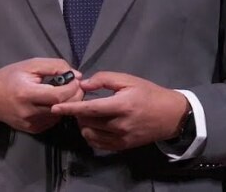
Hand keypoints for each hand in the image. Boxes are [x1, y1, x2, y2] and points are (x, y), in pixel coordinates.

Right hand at [0, 58, 82, 133]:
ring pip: (60, 115)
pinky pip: (53, 121)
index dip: (72, 87)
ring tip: (62, 91)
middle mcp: (29, 113)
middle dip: (75, 95)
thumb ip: (54, 66)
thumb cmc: (9, 77)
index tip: (75, 79)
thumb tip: (76, 75)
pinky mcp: (33, 130)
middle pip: (62, 107)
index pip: (58, 95)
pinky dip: (58, 110)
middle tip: (75, 85)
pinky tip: (52, 102)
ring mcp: (31, 124)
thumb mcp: (30, 65)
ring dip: (67, 103)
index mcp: (26, 94)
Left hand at [49, 71, 188, 151]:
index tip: (55, 108)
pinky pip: (98, 144)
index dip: (70, 108)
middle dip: (78, 112)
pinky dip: (91, 134)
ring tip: (88, 114)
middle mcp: (120, 125)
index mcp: (122, 105)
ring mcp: (121, 138)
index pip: (90, 108)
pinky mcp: (122, 147)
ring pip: (90, 134)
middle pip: (87, 122)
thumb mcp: (128, 80)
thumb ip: (104, 79)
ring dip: (83, 124)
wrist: (170, 115)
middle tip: (81, 103)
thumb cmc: (149, 94)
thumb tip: (83, 84)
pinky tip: (94, 125)